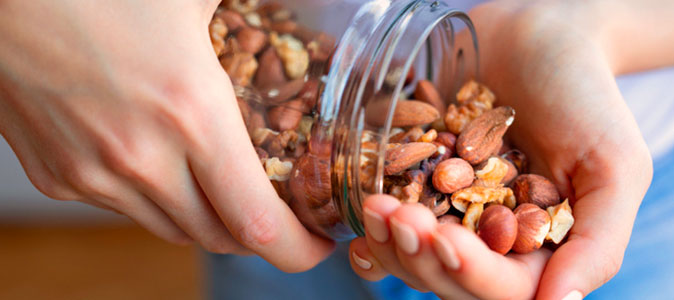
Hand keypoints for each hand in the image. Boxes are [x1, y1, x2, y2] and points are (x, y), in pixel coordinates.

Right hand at [0, 0, 332, 271]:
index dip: (297, 249)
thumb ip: (252, 19)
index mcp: (190, 114)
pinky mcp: (59, 178)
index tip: (318, 243)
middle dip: (258, 233)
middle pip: (220, 237)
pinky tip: (163, 164)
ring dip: (208, 219)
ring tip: (223, 187)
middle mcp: (142, 159)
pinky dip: (159, 200)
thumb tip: (299, 9)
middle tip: (278, 209)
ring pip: (173, 229)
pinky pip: (127, 210)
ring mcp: (94, 175)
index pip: (257, 224)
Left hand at [348, 1, 652, 297]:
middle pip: (450, 281)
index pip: (505, 289)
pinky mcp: (418, 191)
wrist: (533, 39)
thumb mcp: (613, 165)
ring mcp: (450, 218)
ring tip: (375, 205)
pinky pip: (390, 231)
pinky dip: (373, 233)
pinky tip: (360, 217)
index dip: (471, 272)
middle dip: (420, 256)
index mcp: (539, 249)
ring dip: (390, 244)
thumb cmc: (583, 96)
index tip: (443, 238)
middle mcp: (491, 242)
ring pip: (414, 260)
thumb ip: (597, 242)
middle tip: (398, 215)